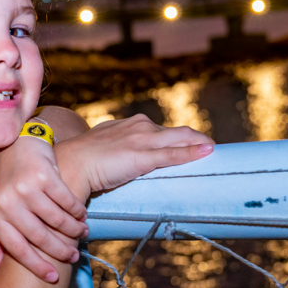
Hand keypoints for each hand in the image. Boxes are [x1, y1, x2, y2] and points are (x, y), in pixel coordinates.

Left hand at [0, 136, 87, 282]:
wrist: (14, 145)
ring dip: (73, 230)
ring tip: (81, 233)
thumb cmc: (7, 184)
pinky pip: (66, 200)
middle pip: (39, 236)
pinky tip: (81, 214)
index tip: (53, 277)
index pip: (17, 248)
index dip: (37, 266)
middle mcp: (7, 202)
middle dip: (60, 250)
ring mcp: (25, 187)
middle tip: (74, 255)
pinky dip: (76, 210)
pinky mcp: (43, 174)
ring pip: (56, 219)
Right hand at [55, 114, 214, 199]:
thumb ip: (117, 149)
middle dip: (197, 140)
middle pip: (178, 133)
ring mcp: (142, 140)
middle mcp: (139, 127)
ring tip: (216, 153)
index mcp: (130, 125)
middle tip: (212, 151)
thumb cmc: (82, 159)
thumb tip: (120, 163)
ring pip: (180, 139)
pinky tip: (209, 151)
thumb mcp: (103, 147)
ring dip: (200, 145)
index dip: (181, 139)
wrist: (71, 163)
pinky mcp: (142, 156)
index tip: (192, 147)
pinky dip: (193, 152)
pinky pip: (173, 154)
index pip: (163, 131)